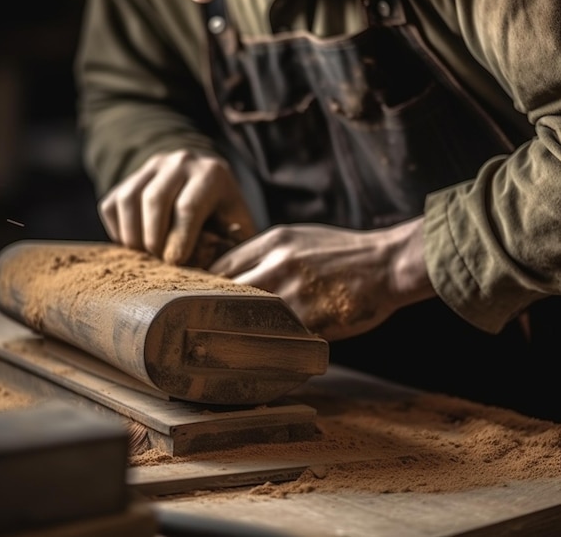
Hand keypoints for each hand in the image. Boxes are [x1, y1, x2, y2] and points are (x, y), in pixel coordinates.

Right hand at [98, 150, 256, 265]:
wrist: (204, 185)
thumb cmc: (224, 218)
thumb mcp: (238, 227)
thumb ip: (232, 246)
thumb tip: (216, 270)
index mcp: (212, 174)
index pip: (188, 206)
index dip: (180, 239)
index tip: (176, 263)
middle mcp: (180, 162)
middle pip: (154, 200)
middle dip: (154, 239)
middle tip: (160, 263)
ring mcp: (151, 166)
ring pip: (128, 200)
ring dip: (133, 236)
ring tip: (147, 257)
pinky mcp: (128, 178)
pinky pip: (112, 205)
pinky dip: (119, 231)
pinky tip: (137, 245)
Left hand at [210, 218, 435, 339]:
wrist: (387, 264)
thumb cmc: (345, 251)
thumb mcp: (300, 237)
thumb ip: (268, 253)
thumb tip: (239, 274)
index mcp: (273, 242)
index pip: (222, 265)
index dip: (208, 286)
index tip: (203, 301)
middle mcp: (277, 263)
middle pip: (226, 290)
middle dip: (214, 309)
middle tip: (204, 326)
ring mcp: (292, 292)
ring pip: (246, 315)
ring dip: (235, 330)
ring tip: (223, 344)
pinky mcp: (309, 318)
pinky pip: (277, 336)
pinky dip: (266, 346)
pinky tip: (259, 354)